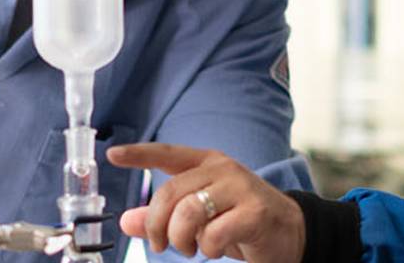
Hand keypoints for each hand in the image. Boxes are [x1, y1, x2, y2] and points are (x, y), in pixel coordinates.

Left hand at [107, 143, 302, 262]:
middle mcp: (222, 170)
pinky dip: (207, 248)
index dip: (139, 154)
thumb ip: (163, 217)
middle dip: (157, 225)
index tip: (113, 155)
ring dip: (181, 239)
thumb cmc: (239, 222)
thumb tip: (127, 221)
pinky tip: (215, 248)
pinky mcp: (254, 212)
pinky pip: (213, 233)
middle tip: (161, 244)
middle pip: (170, 193)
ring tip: (192, 247)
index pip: (167, 153)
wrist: (290, 233)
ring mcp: (240, 188)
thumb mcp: (199, 217)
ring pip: (188, 212)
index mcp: (207, 163)